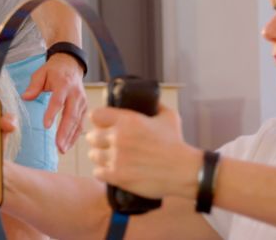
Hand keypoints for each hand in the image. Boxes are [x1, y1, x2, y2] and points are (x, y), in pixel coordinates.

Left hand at [22, 53, 86, 152]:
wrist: (71, 64)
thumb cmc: (53, 70)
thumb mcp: (41, 73)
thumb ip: (33, 85)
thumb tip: (25, 97)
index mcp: (64, 84)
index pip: (58, 101)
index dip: (52, 113)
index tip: (45, 126)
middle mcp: (75, 94)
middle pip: (71, 115)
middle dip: (64, 132)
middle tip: (58, 146)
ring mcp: (82, 101)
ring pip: (77, 122)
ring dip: (70, 137)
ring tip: (62, 149)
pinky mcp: (84, 107)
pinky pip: (80, 123)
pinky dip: (75, 135)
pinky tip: (68, 145)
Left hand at [86, 104, 200, 198]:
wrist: (184, 170)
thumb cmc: (177, 143)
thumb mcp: (169, 117)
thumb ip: (156, 106)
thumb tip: (151, 100)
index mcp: (127, 120)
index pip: (95, 115)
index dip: (98, 119)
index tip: (102, 123)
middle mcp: (118, 138)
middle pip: (91, 136)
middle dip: (97, 139)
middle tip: (105, 143)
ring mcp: (116, 158)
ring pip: (93, 155)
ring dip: (100, 155)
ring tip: (108, 157)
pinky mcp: (118, 176)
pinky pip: (97, 172)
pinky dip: (102, 172)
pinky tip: (110, 170)